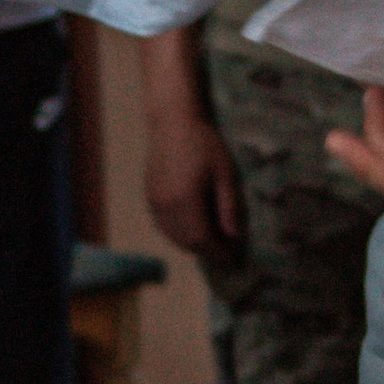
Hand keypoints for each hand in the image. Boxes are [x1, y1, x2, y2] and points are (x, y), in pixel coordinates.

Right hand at [147, 105, 242, 258]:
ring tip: (213, 241)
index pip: (202, 239)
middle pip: (187, 243)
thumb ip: (229, 207)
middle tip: (227, 252)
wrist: (172, 123)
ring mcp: (154, 203)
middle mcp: (166, 206)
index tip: (234, 260)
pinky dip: (180, 234)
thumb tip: (234, 236)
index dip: (219, 253)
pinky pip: (165, 226)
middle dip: (208, 252)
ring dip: (193, 245)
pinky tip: (194, 228)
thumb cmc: (203, 144)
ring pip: (174, 237)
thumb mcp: (224, 173)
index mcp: (186, 200)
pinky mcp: (150, 198)